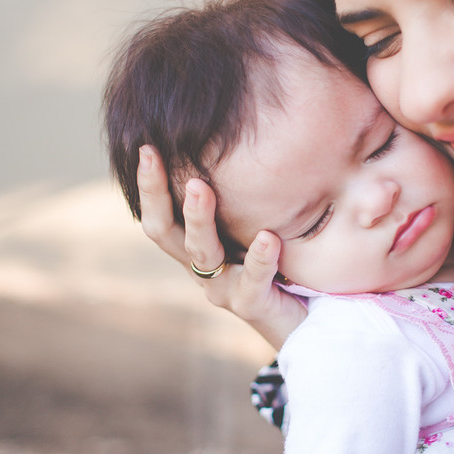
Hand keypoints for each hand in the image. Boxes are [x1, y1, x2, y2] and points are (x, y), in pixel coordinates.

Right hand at [136, 146, 307, 346]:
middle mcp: (202, 267)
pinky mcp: (251, 305)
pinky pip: (252, 280)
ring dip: (199, 218)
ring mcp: (223, 288)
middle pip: (165, 232)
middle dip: (156, 193)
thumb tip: (252, 131)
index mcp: (196, 247)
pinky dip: (260, 258)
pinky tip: (268, 237)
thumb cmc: (281, 266)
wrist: (307, 322)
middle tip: (154, 155)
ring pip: (201, 253)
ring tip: (200, 188)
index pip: (160, 214)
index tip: (146, 146)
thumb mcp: (259, 227)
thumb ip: (249, 196)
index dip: (148, 184)